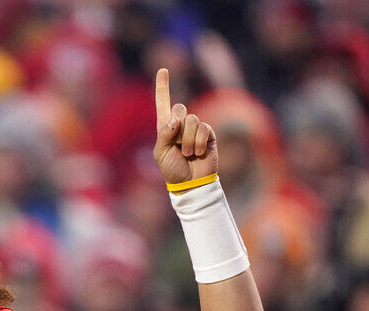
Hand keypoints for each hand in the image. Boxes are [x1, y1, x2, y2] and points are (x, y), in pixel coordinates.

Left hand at [152, 68, 217, 184]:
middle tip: (178, 146)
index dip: (163, 87)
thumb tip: (175, 119)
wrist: (190, 183)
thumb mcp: (160, 153)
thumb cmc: (172, 169)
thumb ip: (164, 134)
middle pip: (179, 108)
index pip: (163, 103)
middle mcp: (181, 124)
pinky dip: (197, 143)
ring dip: (187, 140)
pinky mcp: (208, 134)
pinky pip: (203, 128)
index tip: (163, 69)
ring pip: (191, 120)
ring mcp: (196, 128)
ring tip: (187, 154)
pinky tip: (198, 153)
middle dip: (177, 126)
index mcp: (166, 127)